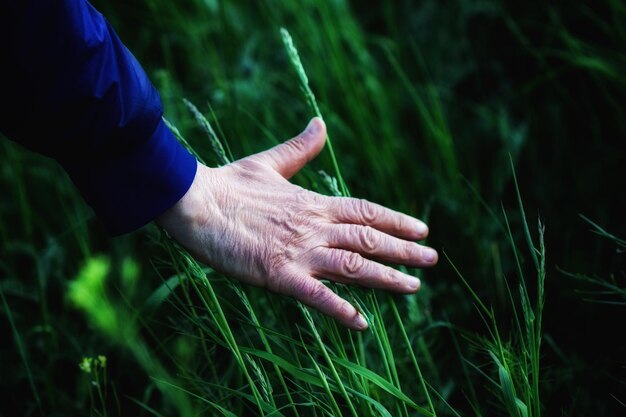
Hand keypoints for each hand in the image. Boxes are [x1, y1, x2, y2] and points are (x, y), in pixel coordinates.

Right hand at [156, 118, 437, 329]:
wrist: (194, 201)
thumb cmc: (228, 183)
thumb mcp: (269, 162)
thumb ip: (300, 148)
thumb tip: (321, 122)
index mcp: (313, 203)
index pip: (365, 211)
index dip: (396, 220)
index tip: (422, 228)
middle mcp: (313, 226)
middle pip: (368, 238)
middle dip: (404, 249)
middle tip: (433, 259)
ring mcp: (298, 251)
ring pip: (352, 265)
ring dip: (385, 277)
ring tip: (413, 287)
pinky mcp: (277, 274)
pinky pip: (316, 295)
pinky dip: (339, 309)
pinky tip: (360, 322)